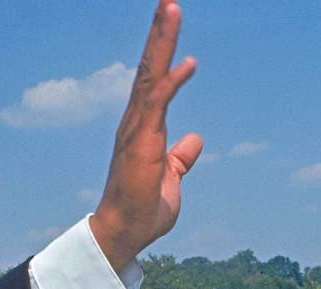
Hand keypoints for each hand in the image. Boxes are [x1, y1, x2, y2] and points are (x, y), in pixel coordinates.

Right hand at [90, 0, 202, 271]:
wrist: (126, 233)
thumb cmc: (144, 209)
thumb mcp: (170, 178)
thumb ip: (181, 158)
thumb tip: (194, 141)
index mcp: (143, 128)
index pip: (154, 81)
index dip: (163, 52)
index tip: (170, 23)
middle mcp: (136, 122)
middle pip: (149, 68)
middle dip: (160, 34)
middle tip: (169, 1)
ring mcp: (137, 130)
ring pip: (150, 76)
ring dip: (161, 42)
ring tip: (171, 8)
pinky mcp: (142, 143)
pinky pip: (158, 105)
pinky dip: (172, 82)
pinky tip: (188, 62)